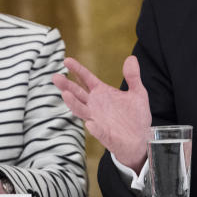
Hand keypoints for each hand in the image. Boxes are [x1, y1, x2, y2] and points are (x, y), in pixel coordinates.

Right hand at [52, 55, 151, 170]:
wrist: (140, 138)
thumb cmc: (135, 115)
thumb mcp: (138, 92)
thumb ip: (133, 76)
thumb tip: (131, 58)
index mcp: (102, 93)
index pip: (86, 78)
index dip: (77, 69)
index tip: (66, 60)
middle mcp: (95, 105)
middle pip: (77, 93)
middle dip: (66, 86)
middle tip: (55, 77)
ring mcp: (97, 119)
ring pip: (81, 111)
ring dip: (73, 104)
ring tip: (65, 95)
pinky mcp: (104, 134)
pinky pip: (97, 131)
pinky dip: (94, 127)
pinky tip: (90, 123)